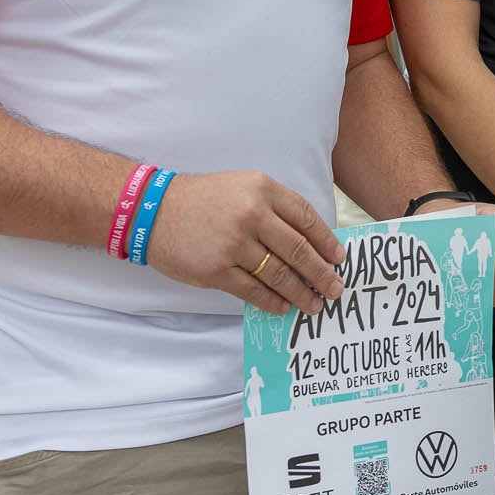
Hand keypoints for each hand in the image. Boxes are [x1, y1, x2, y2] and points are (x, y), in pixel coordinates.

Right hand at [144, 170, 347, 317]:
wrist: (154, 210)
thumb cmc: (204, 199)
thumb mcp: (244, 186)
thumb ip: (274, 207)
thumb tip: (309, 240)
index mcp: (263, 189)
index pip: (306, 218)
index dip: (326, 241)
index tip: (339, 258)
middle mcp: (252, 214)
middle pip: (298, 249)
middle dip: (321, 273)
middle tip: (336, 288)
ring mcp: (234, 244)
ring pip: (279, 274)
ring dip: (301, 293)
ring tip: (315, 304)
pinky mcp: (217, 270)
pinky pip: (254, 290)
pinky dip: (273, 301)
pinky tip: (284, 307)